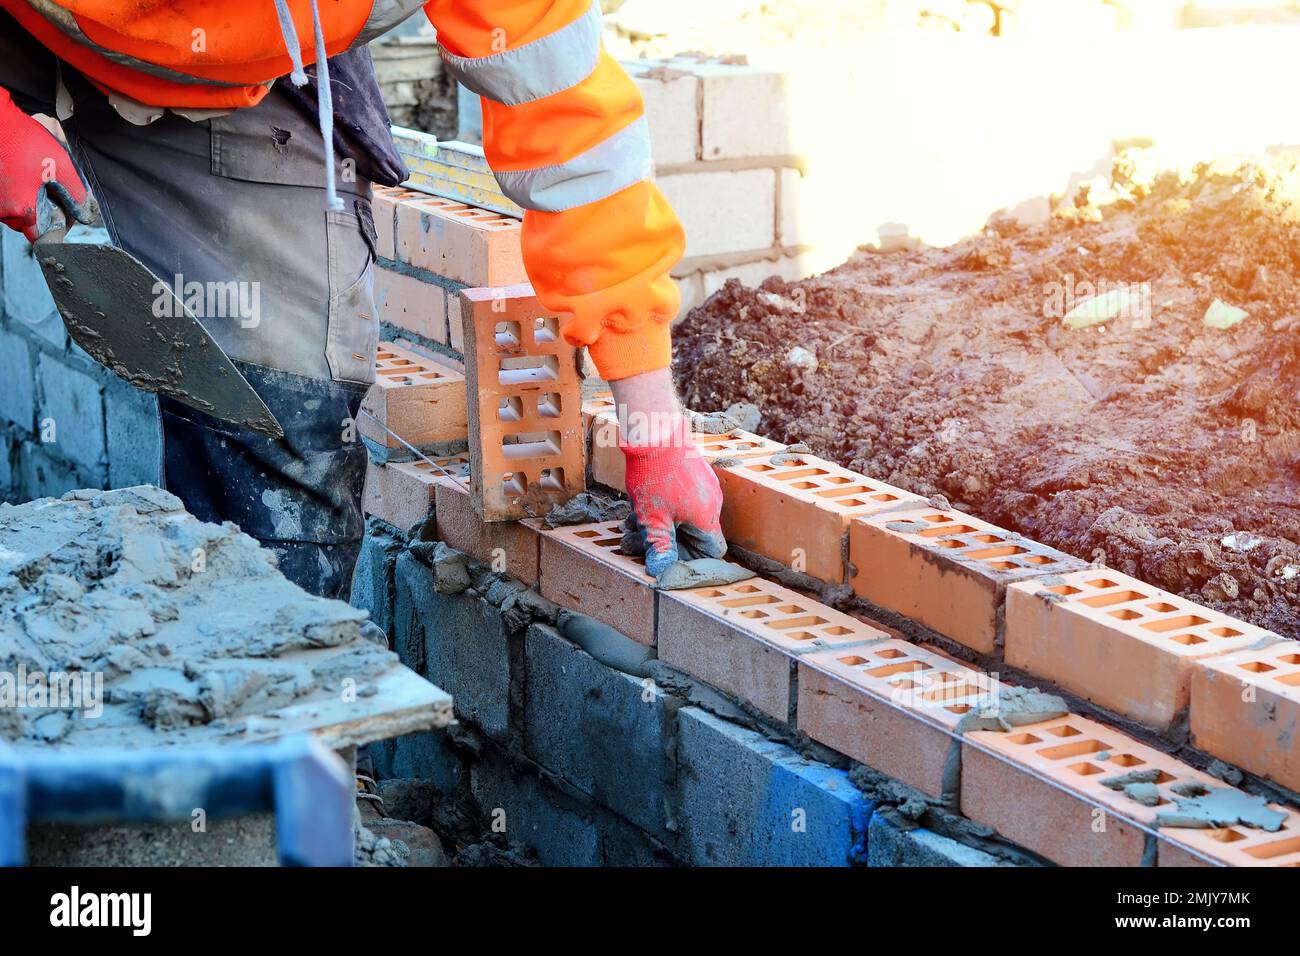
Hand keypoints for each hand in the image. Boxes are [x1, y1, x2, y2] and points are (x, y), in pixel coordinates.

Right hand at [0, 89, 87, 240]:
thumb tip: (82, 213)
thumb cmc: (23, 140)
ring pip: (13, 211)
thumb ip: (75, 194)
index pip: (39, 238)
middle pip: (25, 224)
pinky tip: (22, 174)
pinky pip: (3, 198)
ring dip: (26, 202)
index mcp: (21, 209)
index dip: (53, 231)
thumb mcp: (60, 166)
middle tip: (51, 195)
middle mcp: (1, 209)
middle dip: (40, 214)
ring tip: (36, 180)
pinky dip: (14, 192)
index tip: (60, 221)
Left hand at [611, 368, 725, 578]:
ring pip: (683, 516)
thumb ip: (660, 547)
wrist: (656, 431)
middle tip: (637, 541)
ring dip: (659, 523)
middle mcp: (711, 502)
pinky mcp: (694, 471)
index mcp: (707, 518)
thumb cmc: (655, 476)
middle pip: (694, 534)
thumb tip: (661, 572)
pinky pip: (682, 498)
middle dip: (664, 540)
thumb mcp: (653, 519)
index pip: (713, 551)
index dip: (692, 559)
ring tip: (631, 522)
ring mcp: (704, 485)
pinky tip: (638, 505)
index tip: (668, 557)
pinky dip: (663, 506)